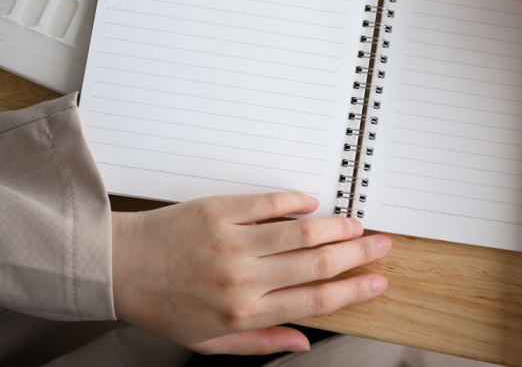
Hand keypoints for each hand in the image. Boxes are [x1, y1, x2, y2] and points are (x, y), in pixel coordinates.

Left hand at [111, 192, 390, 353]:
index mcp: (243, 312)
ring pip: (300, 231)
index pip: (314, 301)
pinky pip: (268, 202)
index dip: (353, 291)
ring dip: (336, 228)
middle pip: (317, 264)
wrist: (118, 266)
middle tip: (381, 246)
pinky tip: (314, 202)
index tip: (377, 282)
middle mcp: (243, 277)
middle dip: (357, 255)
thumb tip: (305, 342)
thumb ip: (261, 342)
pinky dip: (296, 201)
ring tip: (358, 225)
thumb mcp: (209, 342)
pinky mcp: (220, 210)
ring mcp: (232, 240)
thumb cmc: (162, 306)